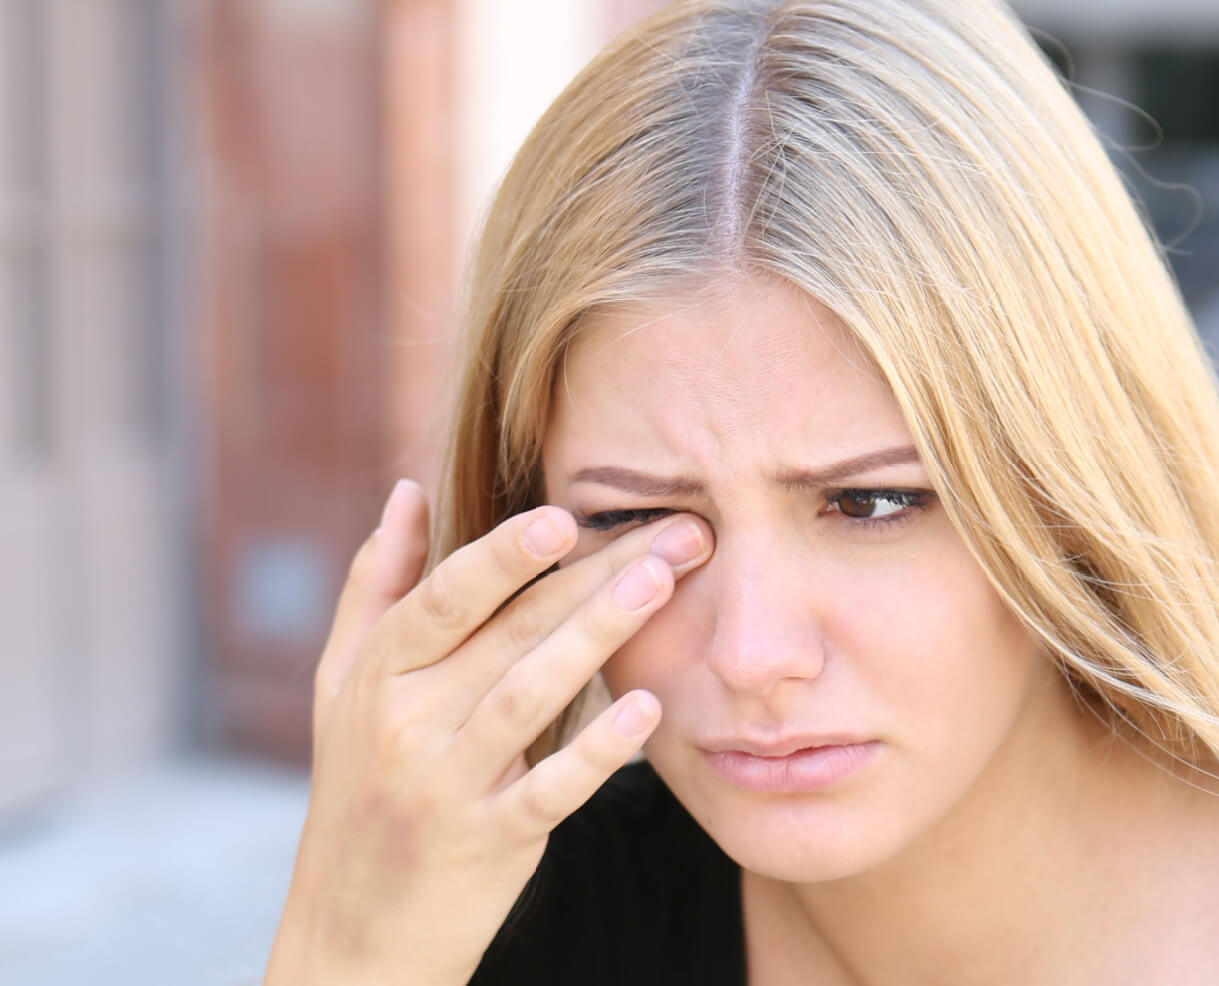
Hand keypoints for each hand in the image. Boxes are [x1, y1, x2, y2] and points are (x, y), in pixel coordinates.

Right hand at [264, 479, 711, 985]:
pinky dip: (599, 750)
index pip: (445, 598)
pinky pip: (551, 789)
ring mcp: (446, 784)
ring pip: (531, 695)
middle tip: (675, 533)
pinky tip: (648, 709)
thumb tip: (406, 489)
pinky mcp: (490, 840)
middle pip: (511, 632)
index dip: (504, 554)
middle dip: (595, 574)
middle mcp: (405, 722)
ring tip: (662, 585)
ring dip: (600, 635)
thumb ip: (376, 585)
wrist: (351, 930)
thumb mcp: (342, 684)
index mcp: (377, 673)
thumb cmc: (359, 785)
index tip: (566, 513)